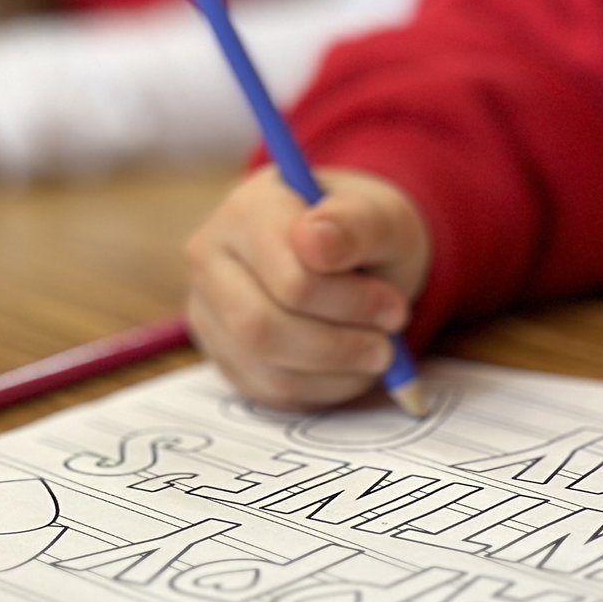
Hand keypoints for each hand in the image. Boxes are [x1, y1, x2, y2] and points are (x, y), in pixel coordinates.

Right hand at [184, 167, 430, 411]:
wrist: (346, 250)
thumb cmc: (361, 231)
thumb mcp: (380, 215)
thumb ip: (354, 223)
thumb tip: (314, 240)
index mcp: (247, 210)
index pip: (291, 279)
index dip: (352, 304)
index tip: (394, 306)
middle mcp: (210, 258)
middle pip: (262, 328)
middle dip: (339, 346)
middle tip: (388, 344)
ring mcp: (208, 309)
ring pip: (266, 367)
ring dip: (335, 372)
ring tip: (375, 352)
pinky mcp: (221, 353)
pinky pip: (268, 391)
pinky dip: (321, 389)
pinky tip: (348, 366)